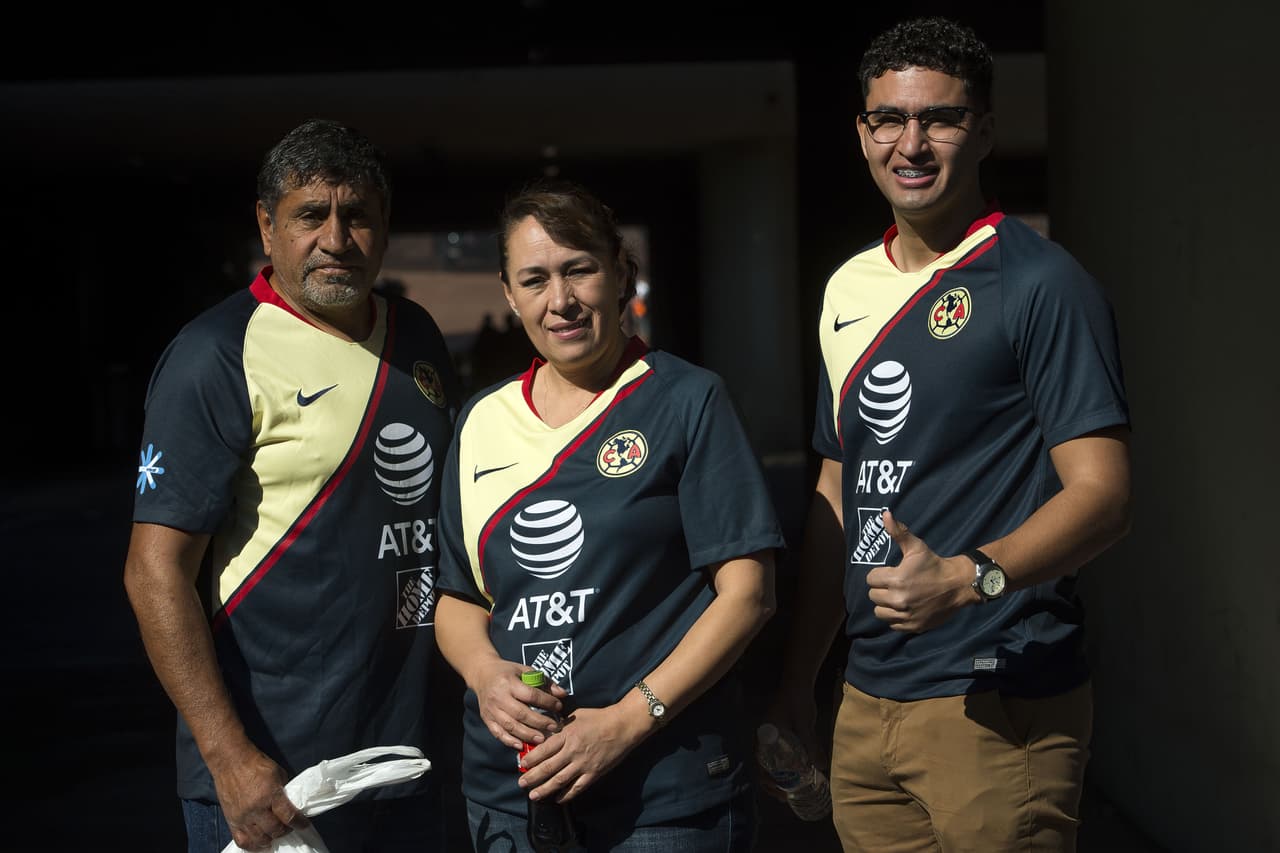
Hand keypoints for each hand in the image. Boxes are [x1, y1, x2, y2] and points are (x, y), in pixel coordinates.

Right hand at [209, 746, 308, 850]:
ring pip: (259, 839)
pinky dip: (252, 845)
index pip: (289, 816)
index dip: (300, 823)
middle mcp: (256, 809)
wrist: (231, 761)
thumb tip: (291, 805)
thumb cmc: (256, 764)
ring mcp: (242, 817)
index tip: (304, 825)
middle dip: (285, 831)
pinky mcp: (231, 821)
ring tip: (275, 833)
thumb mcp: (278, 774)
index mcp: (270, 795)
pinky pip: (242, 841)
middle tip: (288, 827)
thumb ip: (284, 791)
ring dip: (270, 838)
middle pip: (275, 830)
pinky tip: (260, 842)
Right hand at [473, 659, 566, 750]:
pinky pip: (498, 733)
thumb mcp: (525, 670)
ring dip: (527, 734)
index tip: (559, 707)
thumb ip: (544, 682)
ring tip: (542, 739)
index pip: (530, 695)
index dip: (546, 702)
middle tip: (554, 727)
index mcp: (509, 682)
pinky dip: (510, 741)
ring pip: (510, 726)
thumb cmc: (508, 672)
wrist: (482, 674)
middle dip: (539, 722)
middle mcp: (498, 697)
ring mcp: (491, 710)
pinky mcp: (486, 719)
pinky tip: (522, 745)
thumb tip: (562, 694)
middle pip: (521, 713)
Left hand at [516, 705, 642, 802]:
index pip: (544, 749)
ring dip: (545, 789)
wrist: (623, 726)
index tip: (522, 765)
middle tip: (521, 784)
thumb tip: (547, 732)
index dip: (531, 759)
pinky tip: (557, 798)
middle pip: (548, 767)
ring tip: (533, 795)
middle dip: (532, 777)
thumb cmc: (599, 717)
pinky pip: (577, 787)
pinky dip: (566, 795)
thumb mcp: (576, 716)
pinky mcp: (594, 773)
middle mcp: (573, 751)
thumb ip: (561, 726)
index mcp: (567, 734)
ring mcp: (583, 764)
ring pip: (560, 780)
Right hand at [756, 688, 823, 803]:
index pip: (760, 762)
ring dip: (777, 778)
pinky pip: (778, 756)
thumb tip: (822, 767)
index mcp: (764, 735)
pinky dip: (784, 768)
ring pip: (770, 762)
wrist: (798, 683)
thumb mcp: (804, 724)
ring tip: (788, 792)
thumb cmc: (797, 701)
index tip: (778, 791)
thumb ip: (811, 744)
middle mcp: (765, 738)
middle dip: (771, 784)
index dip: (766, 780)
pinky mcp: (781, 736)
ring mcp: (772, 737)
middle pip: (763, 766)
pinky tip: (795, 776)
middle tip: (784, 797)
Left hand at [865, 510, 973, 631]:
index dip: (879, 574)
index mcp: (896, 580)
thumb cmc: (934, 564)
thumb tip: (885, 514)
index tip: (891, 572)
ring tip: (897, 596)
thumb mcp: (916, 547)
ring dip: (885, 605)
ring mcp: (906, 615)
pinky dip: (896, 617)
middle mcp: (899, 600)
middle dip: (881, 589)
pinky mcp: (913, 626)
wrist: (957, 585)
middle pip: (873, 596)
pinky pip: (892, 624)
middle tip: (895, 584)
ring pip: (879, 612)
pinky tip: (905, 607)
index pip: (870, 579)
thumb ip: (898, 532)